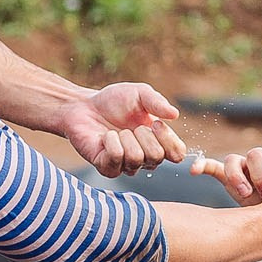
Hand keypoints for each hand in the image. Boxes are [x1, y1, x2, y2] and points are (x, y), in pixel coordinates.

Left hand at [62, 82, 186, 176]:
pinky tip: (105, 137)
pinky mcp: (107, 168)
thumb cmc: (114, 101)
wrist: (84, 105)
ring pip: (137, 158)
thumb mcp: (139, 93)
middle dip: (143, 135)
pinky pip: (116, 157)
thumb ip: (157, 102)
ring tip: (117, 131)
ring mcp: (126, 166)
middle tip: (132, 126)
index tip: (157, 123)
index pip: (178, 155)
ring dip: (125, 137)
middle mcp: (145, 158)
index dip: (172, 143)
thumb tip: (175, 114)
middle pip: (157, 156)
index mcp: (158, 142)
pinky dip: (111, 141)